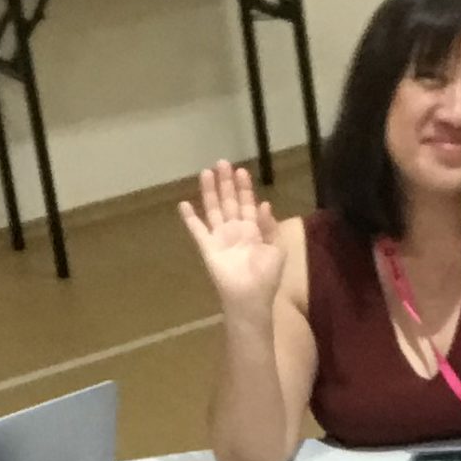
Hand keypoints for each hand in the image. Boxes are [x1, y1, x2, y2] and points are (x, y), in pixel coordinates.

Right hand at [179, 161, 285, 314]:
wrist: (251, 298)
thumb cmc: (267, 277)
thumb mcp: (277, 249)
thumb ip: (270, 226)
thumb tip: (264, 204)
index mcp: (253, 230)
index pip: (247, 203)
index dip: (244, 187)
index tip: (241, 170)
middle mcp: (235, 230)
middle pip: (229, 201)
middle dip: (226, 182)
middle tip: (222, 163)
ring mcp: (220, 238)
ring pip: (214, 210)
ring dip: (210, 192)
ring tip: (206, 173)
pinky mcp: (208, 248)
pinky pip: (197, 230)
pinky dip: (190, 218)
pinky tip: (184, 204)